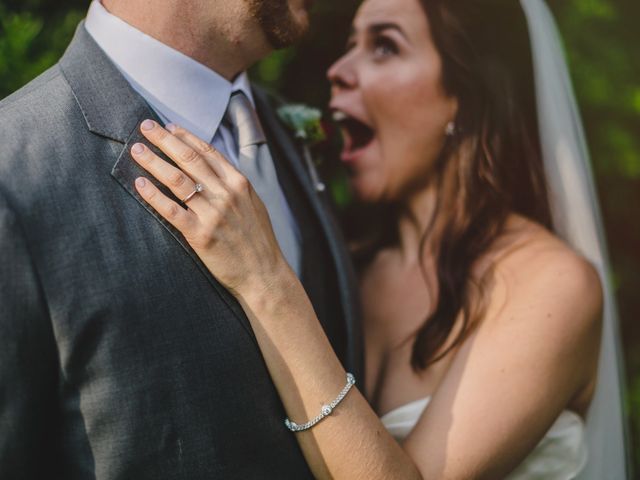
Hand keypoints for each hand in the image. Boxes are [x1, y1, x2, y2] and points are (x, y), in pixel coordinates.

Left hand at [131, 119, 290, 295]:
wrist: (264, 273)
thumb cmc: (258, 241)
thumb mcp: (253, 204)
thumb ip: (234, 185)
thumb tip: (212, 168)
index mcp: (240, 183)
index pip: (208, 151)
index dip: (185, 136)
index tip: (168, 126)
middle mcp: (226, 194)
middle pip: (188, 158)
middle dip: (164, 140)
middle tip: (145, 126)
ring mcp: (213, 213)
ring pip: (177, 180)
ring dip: (154, 161)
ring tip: (136, 150)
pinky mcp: (200, 234)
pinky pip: (171, 210)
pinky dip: (153, 195)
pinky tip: (140, 183)